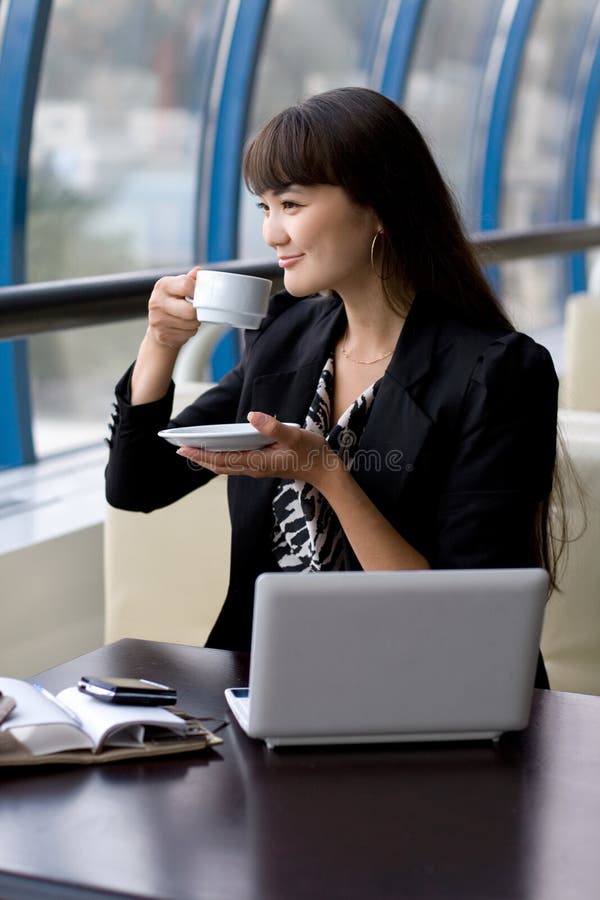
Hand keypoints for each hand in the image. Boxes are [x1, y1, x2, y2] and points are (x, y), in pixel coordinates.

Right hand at [147, 267, 200, 349]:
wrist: (157, 327)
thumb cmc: (172, 304)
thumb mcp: (177, 288)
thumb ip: (189, 279)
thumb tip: (199, 270)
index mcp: (163, 285)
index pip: (186, 285)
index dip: (198, 290)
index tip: (202, 295)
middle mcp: (157, 302)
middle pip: (191, 310)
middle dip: (198, 311)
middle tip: (197, 310)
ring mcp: (158, 320)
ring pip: (191, 323)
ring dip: (196, 322)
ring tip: (189, 318)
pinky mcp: (163, 335)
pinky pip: (187, 334)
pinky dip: (190, 332)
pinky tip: (184, 327)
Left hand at [176, 412, 342, 488]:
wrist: (325, 470)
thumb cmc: (311, 452)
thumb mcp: (294, 435)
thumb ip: (273, 427)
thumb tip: (251, 416)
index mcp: (258, 462)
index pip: (223, 459)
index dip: (202, 454)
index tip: (184, 447)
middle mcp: (254, 468)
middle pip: (219, 465)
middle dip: (199, 457)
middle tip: (179, 448)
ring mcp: (258, 468)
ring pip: (226, 466)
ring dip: (208, 459)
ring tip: (192, 449)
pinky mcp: (262, 465)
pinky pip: (235, 463)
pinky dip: (222, 458)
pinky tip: (217, 450)